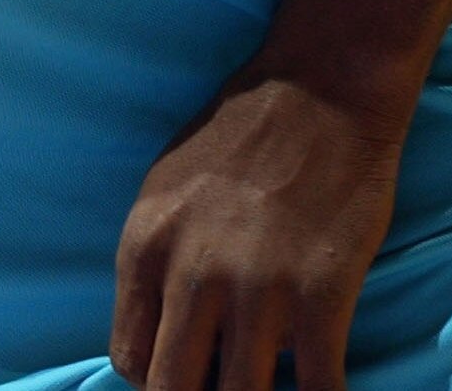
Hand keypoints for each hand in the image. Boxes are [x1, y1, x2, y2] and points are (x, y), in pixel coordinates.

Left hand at [109, 67, 406, 390]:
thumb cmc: (239, 135)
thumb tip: (161, 328)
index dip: (156, 380)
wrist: (319, 90)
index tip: (186, 374)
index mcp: (144, 246)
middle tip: (219, 385)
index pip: (129, 358)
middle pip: (173, 388)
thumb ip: (157, 261)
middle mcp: (192, 274)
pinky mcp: (322, 294)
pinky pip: (317, 385)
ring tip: (269, 385)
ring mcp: (258, 289)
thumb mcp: (164, 190)